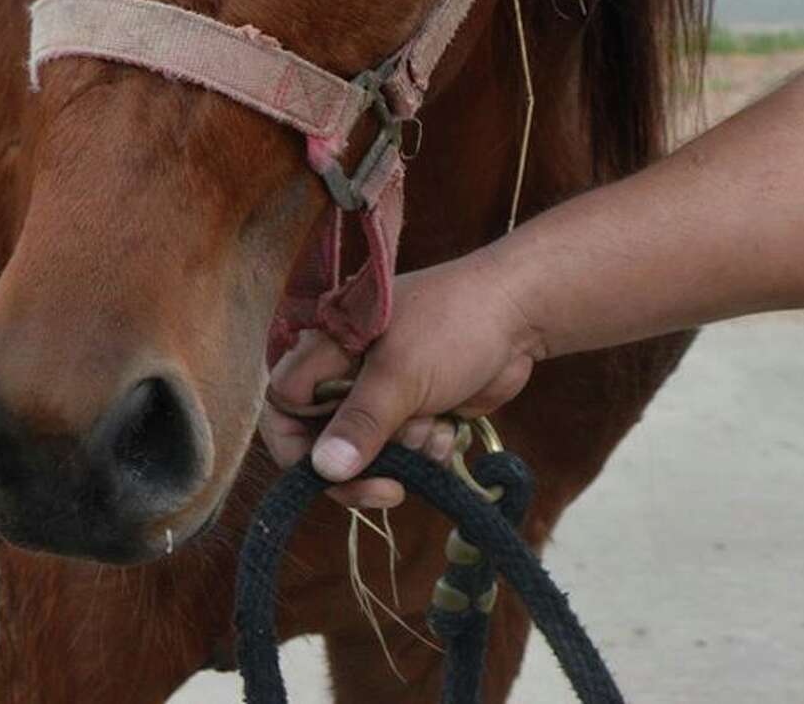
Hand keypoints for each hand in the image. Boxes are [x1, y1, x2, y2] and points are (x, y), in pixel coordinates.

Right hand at [260, 246, 540, 506]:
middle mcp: (348, 369)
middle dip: (362, 462)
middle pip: (326, 438)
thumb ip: (360, 423)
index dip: (294, 444)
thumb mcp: (401, 374)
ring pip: (371, 450)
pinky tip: (450, 428)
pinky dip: (427, 448)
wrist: (519, 314)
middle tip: (391, 489)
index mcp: (329, 345)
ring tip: (433, 427)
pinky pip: (406, 450)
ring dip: (403, 452)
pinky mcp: (417, 408)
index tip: (325, 475)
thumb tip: (322, 471)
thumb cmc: (452, 325)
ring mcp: (385, 390)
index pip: (283, 403)